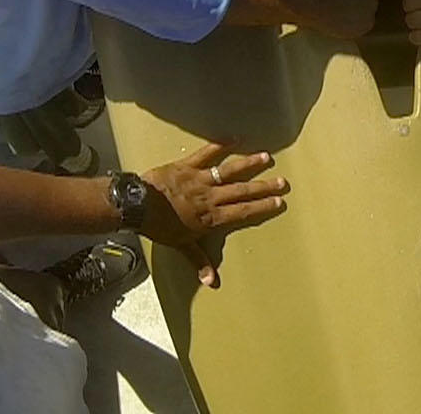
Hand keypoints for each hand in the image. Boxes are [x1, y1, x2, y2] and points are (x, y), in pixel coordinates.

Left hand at [137, 144, 288, 287]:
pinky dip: (219, 145)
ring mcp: (200, 179)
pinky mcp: (187, 166)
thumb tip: (211, 282)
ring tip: (266, 156)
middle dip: (264, 186)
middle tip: (283, 181)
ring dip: (249, 164)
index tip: (279, 201)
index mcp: (211, 217)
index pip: (242, 211)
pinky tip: (233, 138)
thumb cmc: (159, 227)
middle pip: (242, 191)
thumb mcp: (180, 245)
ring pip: (229, 171)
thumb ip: (198, 260)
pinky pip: (206, 154)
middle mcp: (210, 197)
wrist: (138, 206)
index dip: (262, 207)